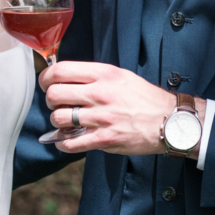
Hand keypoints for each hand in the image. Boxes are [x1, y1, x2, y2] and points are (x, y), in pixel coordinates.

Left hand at [39, 61, 181, 155]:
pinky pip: (71, 143)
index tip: (46, 84)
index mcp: (104, 74)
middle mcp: (100, 93)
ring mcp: (102, 117)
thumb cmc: (144, 98)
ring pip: (59, 118)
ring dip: (57, 122)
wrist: (169, 121)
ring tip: (66, 122)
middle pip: (54, 94)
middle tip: (57, 104)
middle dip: (50, 101)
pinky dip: (63, 144)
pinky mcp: (105, 138)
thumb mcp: (121, 76)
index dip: (46, 78)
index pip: (61, 70)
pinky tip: (66, 141)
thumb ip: (95, 76)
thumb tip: (67, 78)